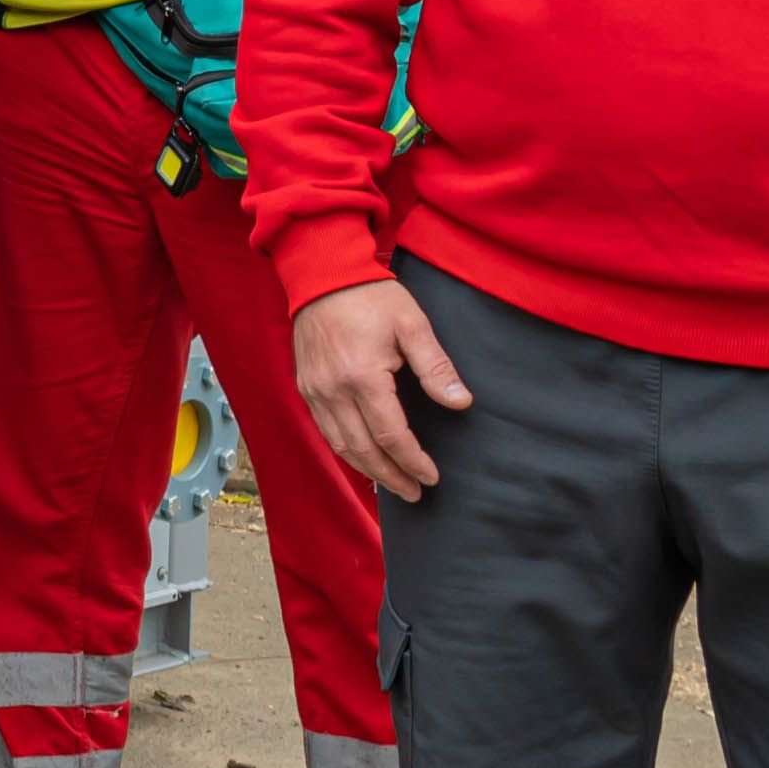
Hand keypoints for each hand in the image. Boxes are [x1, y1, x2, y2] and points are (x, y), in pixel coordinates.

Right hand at [291, 277, 466, 499]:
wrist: (322, 274)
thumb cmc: (370, 296)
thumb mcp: (412, 324)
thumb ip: (436, 367)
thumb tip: (461, 403)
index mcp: (362, 376)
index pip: (391, 435)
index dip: (413, 461)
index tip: (432, 476)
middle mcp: (333, 390)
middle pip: (363, 450)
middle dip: (392, 476)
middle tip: (416, 493)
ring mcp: (315, 391)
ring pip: (341, 446)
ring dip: (368, 470)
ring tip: (393, 484)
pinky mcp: (307, 387)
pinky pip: (326, 430)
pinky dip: (347, 451)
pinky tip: (364, 458)